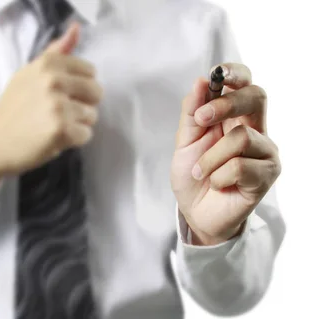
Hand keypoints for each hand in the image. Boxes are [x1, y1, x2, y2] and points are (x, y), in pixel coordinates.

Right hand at [0, 22, 102, 186]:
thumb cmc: (13, 107)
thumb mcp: (30, 72)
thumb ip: (56, 52)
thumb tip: (77, 28)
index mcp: (48, 64)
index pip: (89, 71)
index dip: (78, 86)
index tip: (60, 94)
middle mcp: (54, 81)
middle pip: (96, 92)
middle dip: (82, 104)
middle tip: (58, 112)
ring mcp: (58, 106)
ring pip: (92, 115)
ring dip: (76, 124)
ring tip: (52, 125)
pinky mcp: (62, 130)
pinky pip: (86, 134)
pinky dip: (73, 140)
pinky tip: (54, 138)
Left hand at [171, 63, 280, 245]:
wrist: (196, 213)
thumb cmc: (194, 176)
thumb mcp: (185, 142)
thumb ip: (192, 113)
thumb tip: (201, 82)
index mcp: (236, 118)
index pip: (247, 84)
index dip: (236, 73)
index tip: (217, 73)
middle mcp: (256, 130)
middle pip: (256, 97)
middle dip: (225, 105)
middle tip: (201, 120)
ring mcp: (265, 153)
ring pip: (241, 137)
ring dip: (210, 158)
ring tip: (200, 172)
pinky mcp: (267, 176)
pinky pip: (239, 166)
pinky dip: (218, 176)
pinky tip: (217, 184)